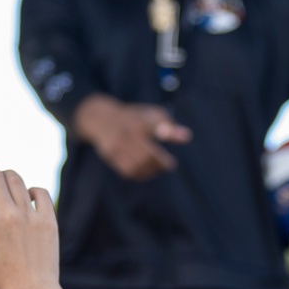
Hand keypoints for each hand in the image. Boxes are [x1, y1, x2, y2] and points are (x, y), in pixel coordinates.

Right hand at [72, 94, 191, 179]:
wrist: (102, 119)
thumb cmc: (134, 118)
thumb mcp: (151, 114)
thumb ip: (169, 125)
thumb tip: (186, 137)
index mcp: (139, 121)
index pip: (157, 127)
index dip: (169, 134)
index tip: (178, 149)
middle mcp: (127, 134)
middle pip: (147, 154)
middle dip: (160, 163)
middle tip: (168, 165)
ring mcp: (117, 146)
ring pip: (137, 165)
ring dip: (150, 170)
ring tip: (157, 169)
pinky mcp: (111, 156)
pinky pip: (127, 170)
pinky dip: (139, 174)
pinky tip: (146, 172)